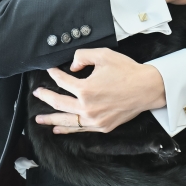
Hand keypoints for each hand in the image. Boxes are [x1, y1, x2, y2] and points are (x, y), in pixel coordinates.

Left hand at [33, 48, 166, 133]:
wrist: (147, 88)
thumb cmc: (127, 71)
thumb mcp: (103, 55)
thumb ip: (82, 56)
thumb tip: (72, 67)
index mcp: (85, 89)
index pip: (62, 81)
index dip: (54, 74)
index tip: (51, 70)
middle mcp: (87, 107)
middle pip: (59, 103)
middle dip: (45, 97)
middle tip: (37, 93)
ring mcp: (94, 119)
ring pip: (67, 120)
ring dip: (51, 119)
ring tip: (39, 119)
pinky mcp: (102, 127)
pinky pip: (80, 129)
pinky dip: (68, 129)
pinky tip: (58, 129)